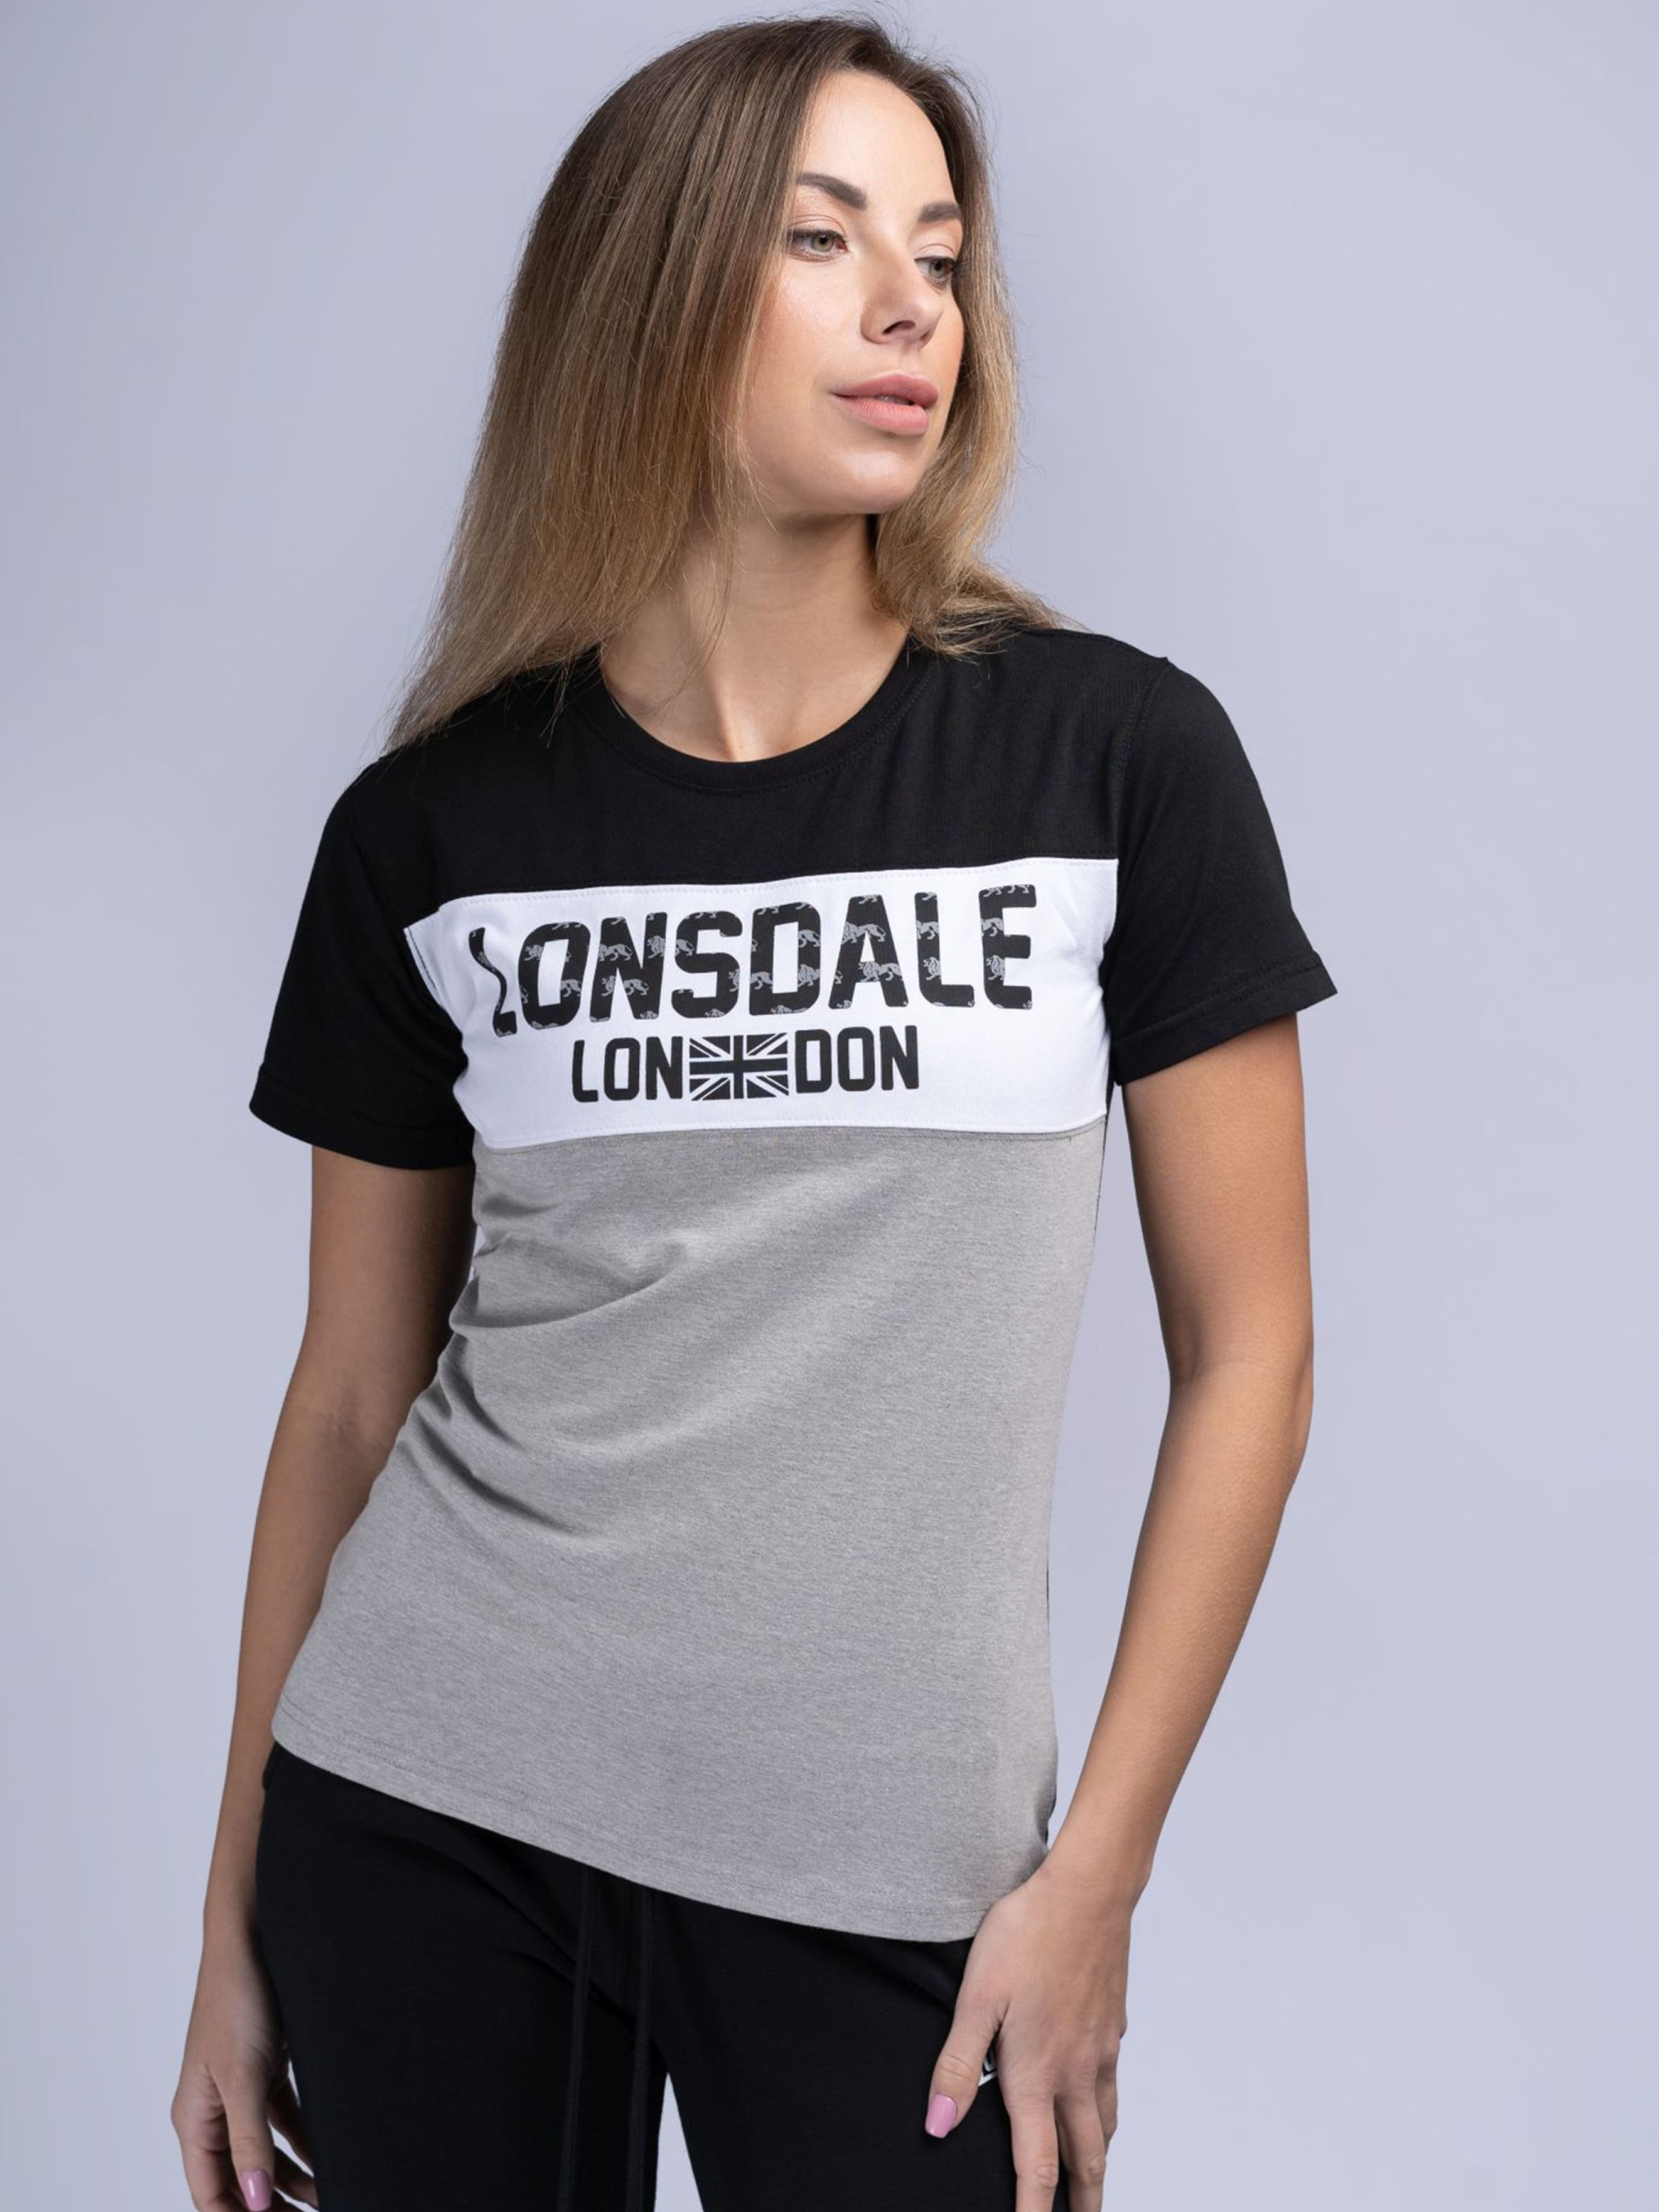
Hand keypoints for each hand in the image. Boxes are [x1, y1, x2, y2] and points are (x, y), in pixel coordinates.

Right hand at [171, 1925, 318, 2209]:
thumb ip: (249, 2141)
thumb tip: (255, 2201)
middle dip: (270, 2204)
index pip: (211, 2192)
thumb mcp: (243, 2076)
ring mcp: (240, 2090)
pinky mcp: (265, 2070)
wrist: (254, 1937)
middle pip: (238, 2178)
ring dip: (292, 2178)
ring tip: (328, 2197)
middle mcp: (214, 2110)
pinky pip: (283, 2121)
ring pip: (264, 2152)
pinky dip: (303, 2141)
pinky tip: (328, 2156)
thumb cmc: (237, 2000)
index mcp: (195, 2119)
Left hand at [922, 1852, 1130, 2210]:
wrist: (1089, 1891)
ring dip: (1097, 2161)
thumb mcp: (976, 1996)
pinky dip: (1107, 2111)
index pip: (1037, 2166)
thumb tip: (938, 2126)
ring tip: (1090, 2178)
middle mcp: (1076, 2073)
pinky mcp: (1113, 2022)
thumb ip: (957, 2064)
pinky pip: (1112, 2083)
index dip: (1033, 2211)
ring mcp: (1101, 2049)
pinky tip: (1096, 2096)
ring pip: (1105, 2124)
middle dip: (1083, 2201)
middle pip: (1085, 2159)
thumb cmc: (1027, 1935)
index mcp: (1037, 2074)